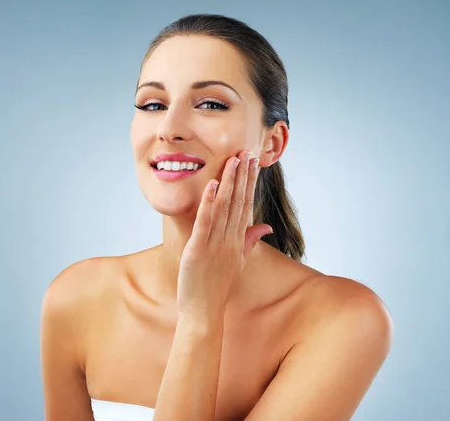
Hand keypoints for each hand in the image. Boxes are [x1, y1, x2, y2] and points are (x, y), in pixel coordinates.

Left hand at [177, 150, 273, 318]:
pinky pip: (205, 222)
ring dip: (229, 183)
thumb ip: (251, 241)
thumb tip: (266, 226)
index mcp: (238, 241)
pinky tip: (211, 184)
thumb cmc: (217, 287)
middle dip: (243, 176)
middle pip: (239, 202)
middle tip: (247, 152)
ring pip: (224, 208)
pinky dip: (208, 203)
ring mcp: (215, 244)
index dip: (249, 183)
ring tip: (233, 160)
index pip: (246, 205)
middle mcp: (230, 240)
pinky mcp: (198, 249)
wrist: (204, 312)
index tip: (253, 163)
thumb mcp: (238, 261)